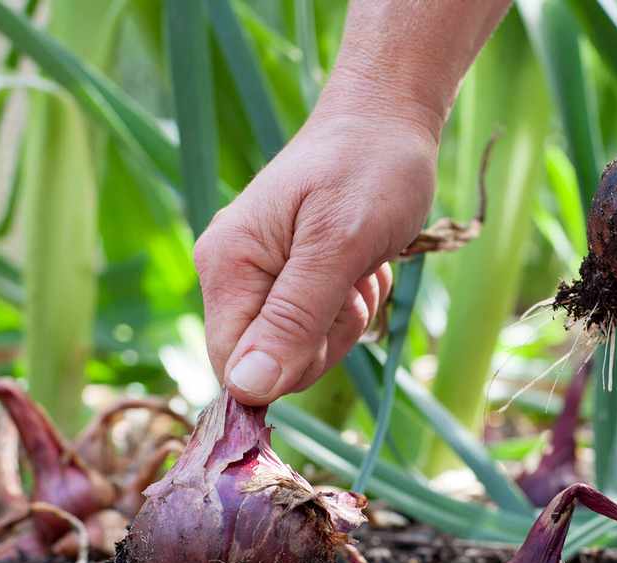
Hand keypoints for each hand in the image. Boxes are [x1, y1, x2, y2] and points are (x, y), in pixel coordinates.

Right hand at [193, 109, 436, 404]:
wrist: (388, 119)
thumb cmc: (369, 169)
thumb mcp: (339, 246)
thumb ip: (294, 318)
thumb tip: (247, 389)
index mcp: (227, 266)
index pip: (235, 367)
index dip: (290, 366)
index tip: (333, 317)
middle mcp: (231, 274)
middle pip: (272, 364)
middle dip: (326, 337)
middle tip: (353, 282)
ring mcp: (259, 275)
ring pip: (301, 348)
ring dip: (346, 318)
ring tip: (360, 265)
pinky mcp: (289, 275)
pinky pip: (319, 324)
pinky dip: (353, 302)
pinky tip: (363, 262)